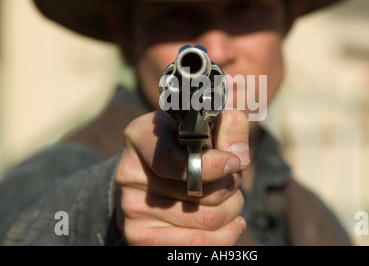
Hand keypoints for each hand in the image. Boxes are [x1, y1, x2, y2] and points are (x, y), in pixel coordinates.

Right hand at [114, 109, 249, 244]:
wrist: (150, 176)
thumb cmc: (185, 145)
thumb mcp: (205, 125)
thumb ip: (229, 127)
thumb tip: (239, 158)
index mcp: (141, 136)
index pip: (173, 161)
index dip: (213, 165)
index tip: (234, 163)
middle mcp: (130, 173)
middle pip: (202, 193)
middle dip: (230, 186)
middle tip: (229, 177)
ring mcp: (132, 208)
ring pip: (208, 220)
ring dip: (232, 209)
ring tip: (228, 197)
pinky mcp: (140, 237)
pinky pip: (200, 244)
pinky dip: (226, 234)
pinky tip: (229, 222)